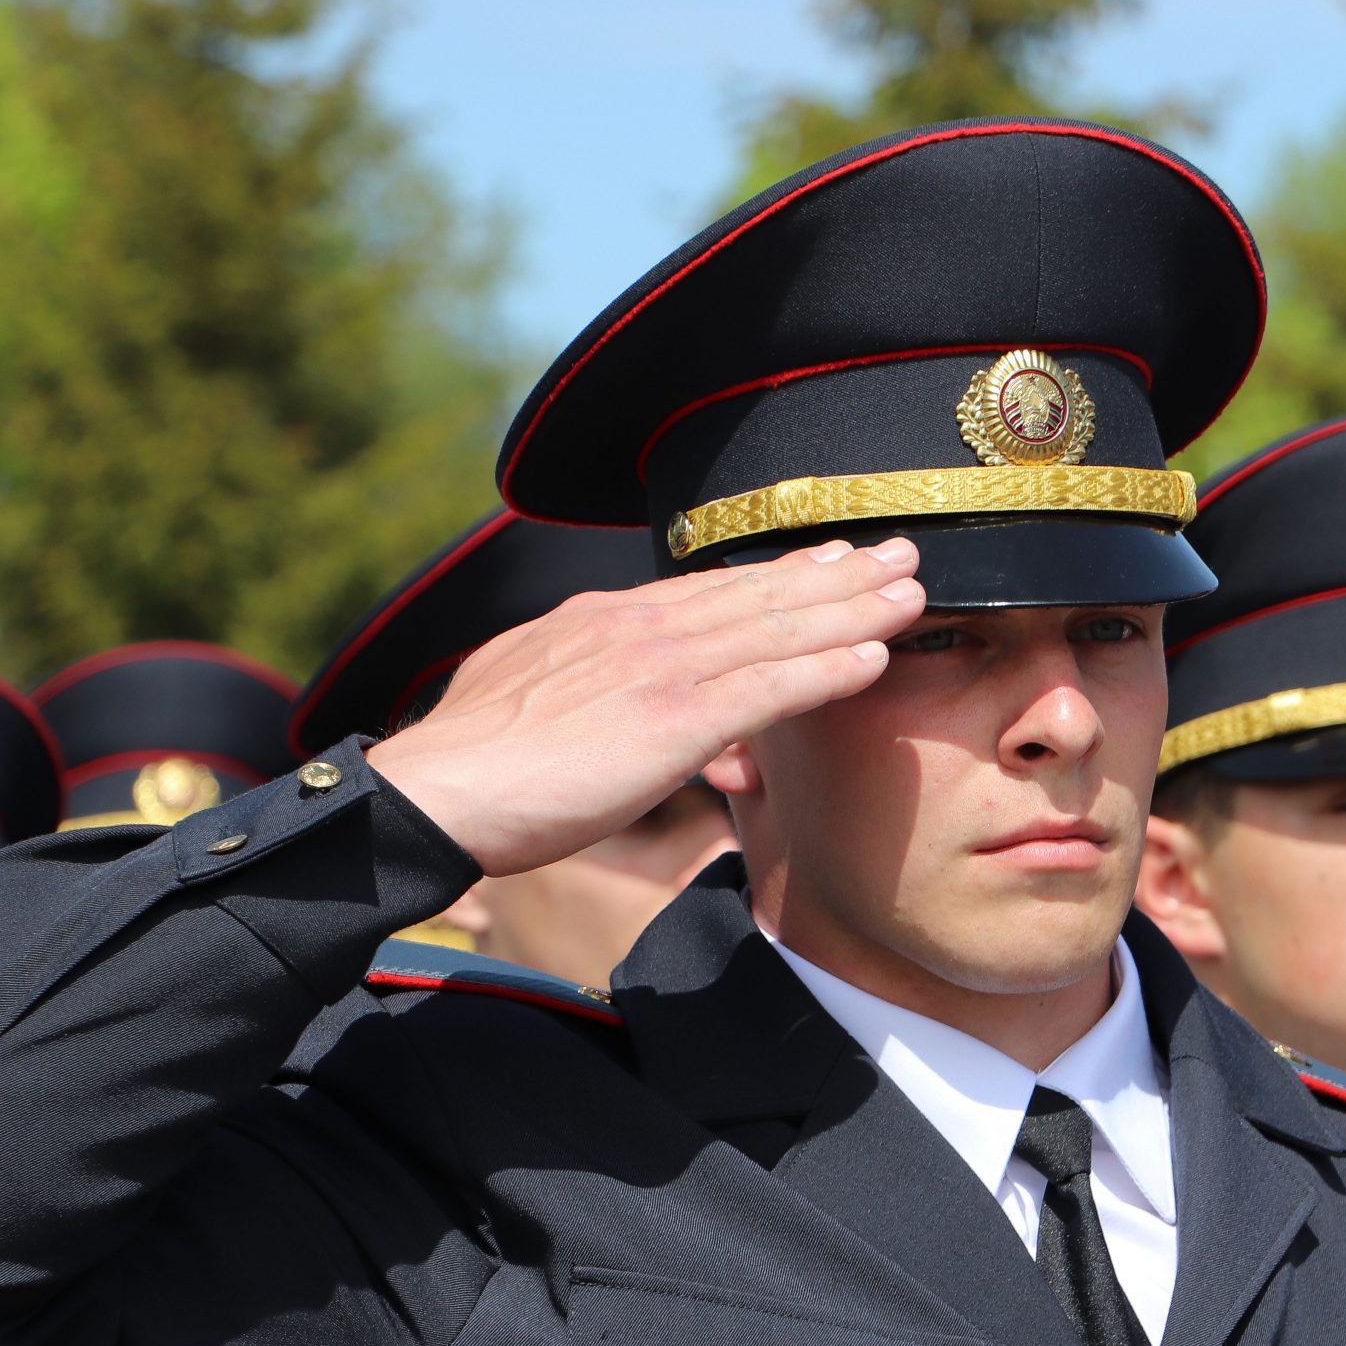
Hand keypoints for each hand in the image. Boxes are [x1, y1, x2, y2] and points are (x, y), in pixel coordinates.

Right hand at [365, 537, 923, 875]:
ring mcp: (659, 668)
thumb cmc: (465, 767)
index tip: (825, 559)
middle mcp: (638, 629)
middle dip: (834, 573)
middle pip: (756, 594)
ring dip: (852, 607)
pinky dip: (827, 668)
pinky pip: (771, 687)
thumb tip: (594, 699)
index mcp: (601, 624)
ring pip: (776, 628)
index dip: (775, 576)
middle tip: (898, 552)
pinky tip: (876, 656)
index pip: (707, 593)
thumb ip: (575, 687)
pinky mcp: (673, 717)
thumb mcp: (522, 698)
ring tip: (912, 589)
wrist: (433, 793)